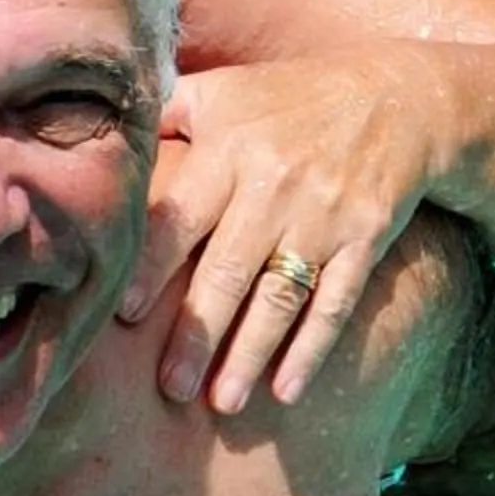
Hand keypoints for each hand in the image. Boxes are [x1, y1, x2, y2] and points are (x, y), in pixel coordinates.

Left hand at [118, 57, 439, 414]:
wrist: (399, 100)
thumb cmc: (288, 102)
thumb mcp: (225, 91)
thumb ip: (163, 115)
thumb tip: (95, 136)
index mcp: (229, 149)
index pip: (181, 215)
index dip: (151, 266)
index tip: (122, 315)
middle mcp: (274, 185)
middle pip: (227, 271)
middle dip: (197, 333)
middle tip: (169, 388)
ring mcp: (323, 216)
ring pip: (280, 296)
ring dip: (250, 354)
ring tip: (222, 404)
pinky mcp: (365, 239)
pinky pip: (335, 302)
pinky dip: (312, 349)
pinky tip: (287, 391)